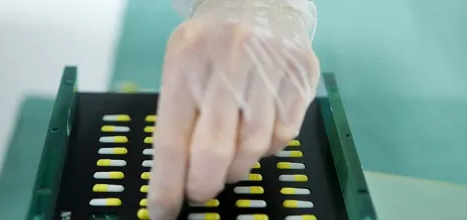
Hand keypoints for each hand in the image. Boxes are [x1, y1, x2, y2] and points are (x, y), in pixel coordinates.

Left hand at [148, 0, 318, 218]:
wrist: (256, 1)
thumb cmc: (211, 42)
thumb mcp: (181, 66)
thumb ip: (178, 117)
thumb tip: (177, 177)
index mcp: (187, 61)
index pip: (172, 138)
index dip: (167, 184)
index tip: (165, 211)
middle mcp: (229, 62)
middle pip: (214, 150)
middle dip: (204, 185)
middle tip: (200, 193)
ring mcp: (269, 66)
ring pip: (253, 147)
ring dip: (238, 167)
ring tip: (229, 160)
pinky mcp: (301, 73)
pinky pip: (284, 134)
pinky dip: (268, 146)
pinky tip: (257, 132)